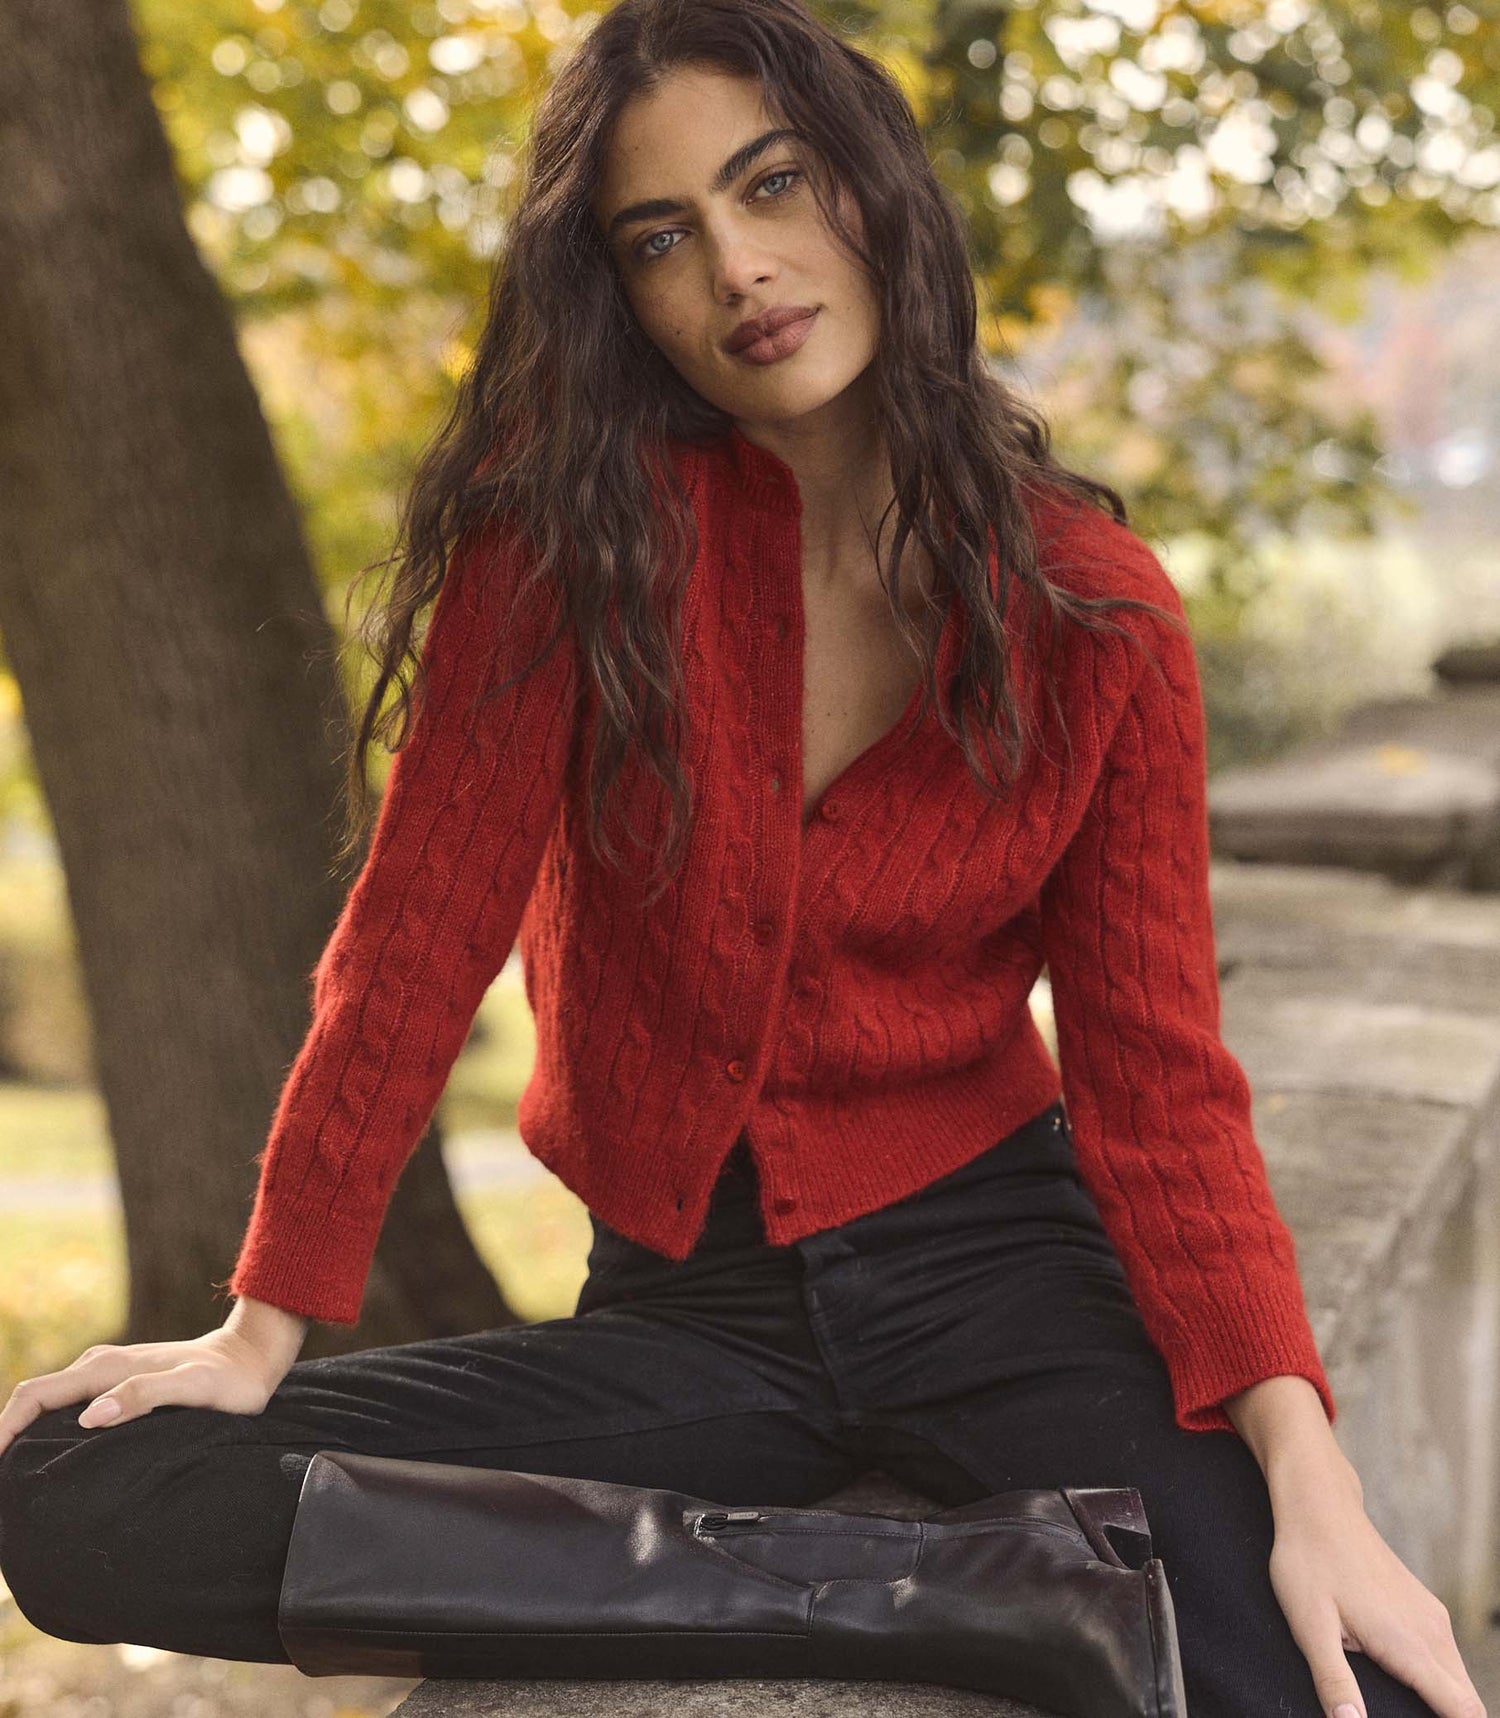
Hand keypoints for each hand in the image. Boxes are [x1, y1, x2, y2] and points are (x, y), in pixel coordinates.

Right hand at [0, 1307, 304, 1460]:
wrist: (251, 1356)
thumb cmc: (227, 1378)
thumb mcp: (192, 1388)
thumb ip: (144, 1395)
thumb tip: (90, 1417)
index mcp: (105, 1368)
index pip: (35, 1394)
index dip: (4, 1427)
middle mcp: (99, 1367)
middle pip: (35, 1399)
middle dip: (7, 1433)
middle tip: (3, 1483)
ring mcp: (109, 1374)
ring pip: (52, 1403)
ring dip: (28, 1432)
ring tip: (18, 1477)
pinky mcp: (121, 1385)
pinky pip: (72, 1406)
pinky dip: (51, 1429)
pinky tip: (56, 1457)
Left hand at [1267, 1450, 1485, 1717]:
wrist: (1318, 1507)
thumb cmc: (1309, 1563)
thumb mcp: (1309, 1627)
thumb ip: (1333, 1681)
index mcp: (1411, 1645)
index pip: (1463, 1712)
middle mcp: (1433, 1632)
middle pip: (1467, 1703)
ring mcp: (1432, 1617)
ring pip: (1459, 1681)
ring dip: (1444, 1704)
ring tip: (1407, 1712)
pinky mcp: (1424, 1607)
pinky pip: (1445, 1658)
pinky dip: (1438, 1682)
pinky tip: (1406, 1685)